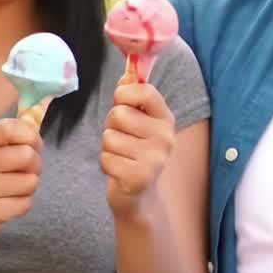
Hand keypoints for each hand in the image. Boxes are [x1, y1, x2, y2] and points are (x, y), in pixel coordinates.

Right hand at [0, 117, 42, 245]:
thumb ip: (13, 136)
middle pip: (28, 156)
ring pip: (31, 181)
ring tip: (11, 189)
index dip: (31, 135)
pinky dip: (22, 204)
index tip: (34, 145)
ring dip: (28, 187)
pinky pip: (26, 204)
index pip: (10, 128)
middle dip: (34, 165)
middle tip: (23, 172)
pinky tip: (5, 204)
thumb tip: (44, 110)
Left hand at [102, 81, 174, 219]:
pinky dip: (106, 164)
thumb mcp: (137, 123)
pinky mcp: (139, 177)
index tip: (122, 102)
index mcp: (166, 119)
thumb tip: (125, 76)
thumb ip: (131, 99)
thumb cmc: (133, 152)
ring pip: (109, 137)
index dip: (124, 93)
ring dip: (107, 147)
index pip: (145, 91)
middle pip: (119, 114)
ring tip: (121, 156)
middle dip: (111, 126)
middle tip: (122, 138)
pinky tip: (119, 170)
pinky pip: (106, 158)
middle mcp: (165, 137)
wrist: (139, 196)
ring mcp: (155, 158)